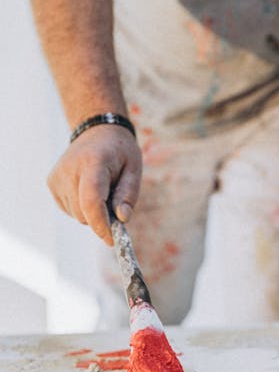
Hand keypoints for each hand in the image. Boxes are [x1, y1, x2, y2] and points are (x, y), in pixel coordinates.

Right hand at [47, 125, 141, 244]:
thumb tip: (122, 219)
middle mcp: (69, 170)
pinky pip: (70, 209)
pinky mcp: (52, 183)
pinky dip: (82, 207)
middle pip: (84, 213)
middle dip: (102, 218)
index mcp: (93, 163)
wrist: (96, 131)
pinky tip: (88, 188)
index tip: (112, 239)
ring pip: (77, 215)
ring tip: (102, 189)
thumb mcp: (134, 168)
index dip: (101, 224)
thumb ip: (128, 195)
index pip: (91, 200)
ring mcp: (57, 177)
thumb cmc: (119, 152)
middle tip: (115, 204)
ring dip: (92, 212)